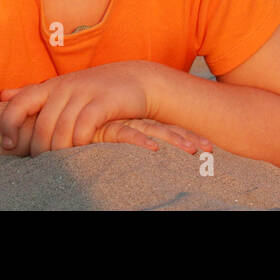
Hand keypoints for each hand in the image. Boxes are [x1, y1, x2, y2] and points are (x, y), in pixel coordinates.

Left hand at [0, 60, 154, 156]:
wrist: (134, 79)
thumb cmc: (92, 89)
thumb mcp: (61, 88)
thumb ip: (32, 94)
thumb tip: (2, 95)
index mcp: (50, 85)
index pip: (19, 103)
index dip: (8, 123)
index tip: (7, 145)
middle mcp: (65, 87)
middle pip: (42, 124)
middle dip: (39, 148)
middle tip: (40, 164)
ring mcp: (85, 92)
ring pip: (63, 128)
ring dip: (59, 150)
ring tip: (59, 164)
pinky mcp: (105, 101)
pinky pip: (85, 125)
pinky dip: (80, 141)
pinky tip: (81, 150)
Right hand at [95, 117, 213, 155]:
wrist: (69, 119)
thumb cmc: (90, 132)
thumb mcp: (115, 138)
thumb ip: (130, 144)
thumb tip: (151, 160)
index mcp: (140, 122)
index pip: (169, 128)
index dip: (188, 135)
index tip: (209, 146)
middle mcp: (134, 121)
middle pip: (168, 129)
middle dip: (190, 137)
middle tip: (210, 149)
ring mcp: (122, 122)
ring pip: (153, 130)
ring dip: (173, 139)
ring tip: (192, 150)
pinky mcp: (106, 128)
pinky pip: (125, 135)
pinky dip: (140, 141)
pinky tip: (154, 148)